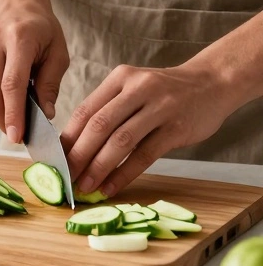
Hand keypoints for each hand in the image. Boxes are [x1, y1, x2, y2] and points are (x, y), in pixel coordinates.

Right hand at [0, 0, 69, 143]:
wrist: (11, 1)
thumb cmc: (39, 28)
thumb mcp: (57, 51)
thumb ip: (51, 83)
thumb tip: (45, 114)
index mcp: (19, 39)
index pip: (11, 85)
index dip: (14, 114)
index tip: (18, 137)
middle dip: (4, 120)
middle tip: (19, 130)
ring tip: (14, 103)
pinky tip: (0, 88)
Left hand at [63, 63, 237, 197]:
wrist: (212, 83)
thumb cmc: (164, 92)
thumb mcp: (133, 88)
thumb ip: (107, 109)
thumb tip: (74, 145)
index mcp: (120, 78)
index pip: (85, 110)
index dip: (67, 138)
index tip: (54, 159)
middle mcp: (137, 89)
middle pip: (99, 126)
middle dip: (78, 155)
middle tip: (65, 177)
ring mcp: (159, 108)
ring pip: (121, 142)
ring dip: (99, 168)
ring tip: (84, 186)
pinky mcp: (177, 128)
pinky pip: (145, 155)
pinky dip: (124, 174)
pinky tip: (110, 187)